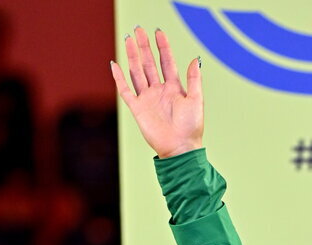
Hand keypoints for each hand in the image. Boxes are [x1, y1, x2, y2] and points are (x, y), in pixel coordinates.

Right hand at [110, 27, 202, 158]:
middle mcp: (159, 91)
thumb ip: (194, 79)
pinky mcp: (137, 108)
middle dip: (144, 46)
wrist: (180, 147)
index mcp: (174, 88)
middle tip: (139, 30)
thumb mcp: (196, 100)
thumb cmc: (191, 126)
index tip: (158, 32)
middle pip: (149, 63)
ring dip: (132, 56)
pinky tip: (115, 64)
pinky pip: (125, 90)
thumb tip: (195, 59)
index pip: (166, 62)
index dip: (163, 47)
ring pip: (137, 72)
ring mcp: (147, 98)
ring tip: (128, 40)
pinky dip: (119, 78)